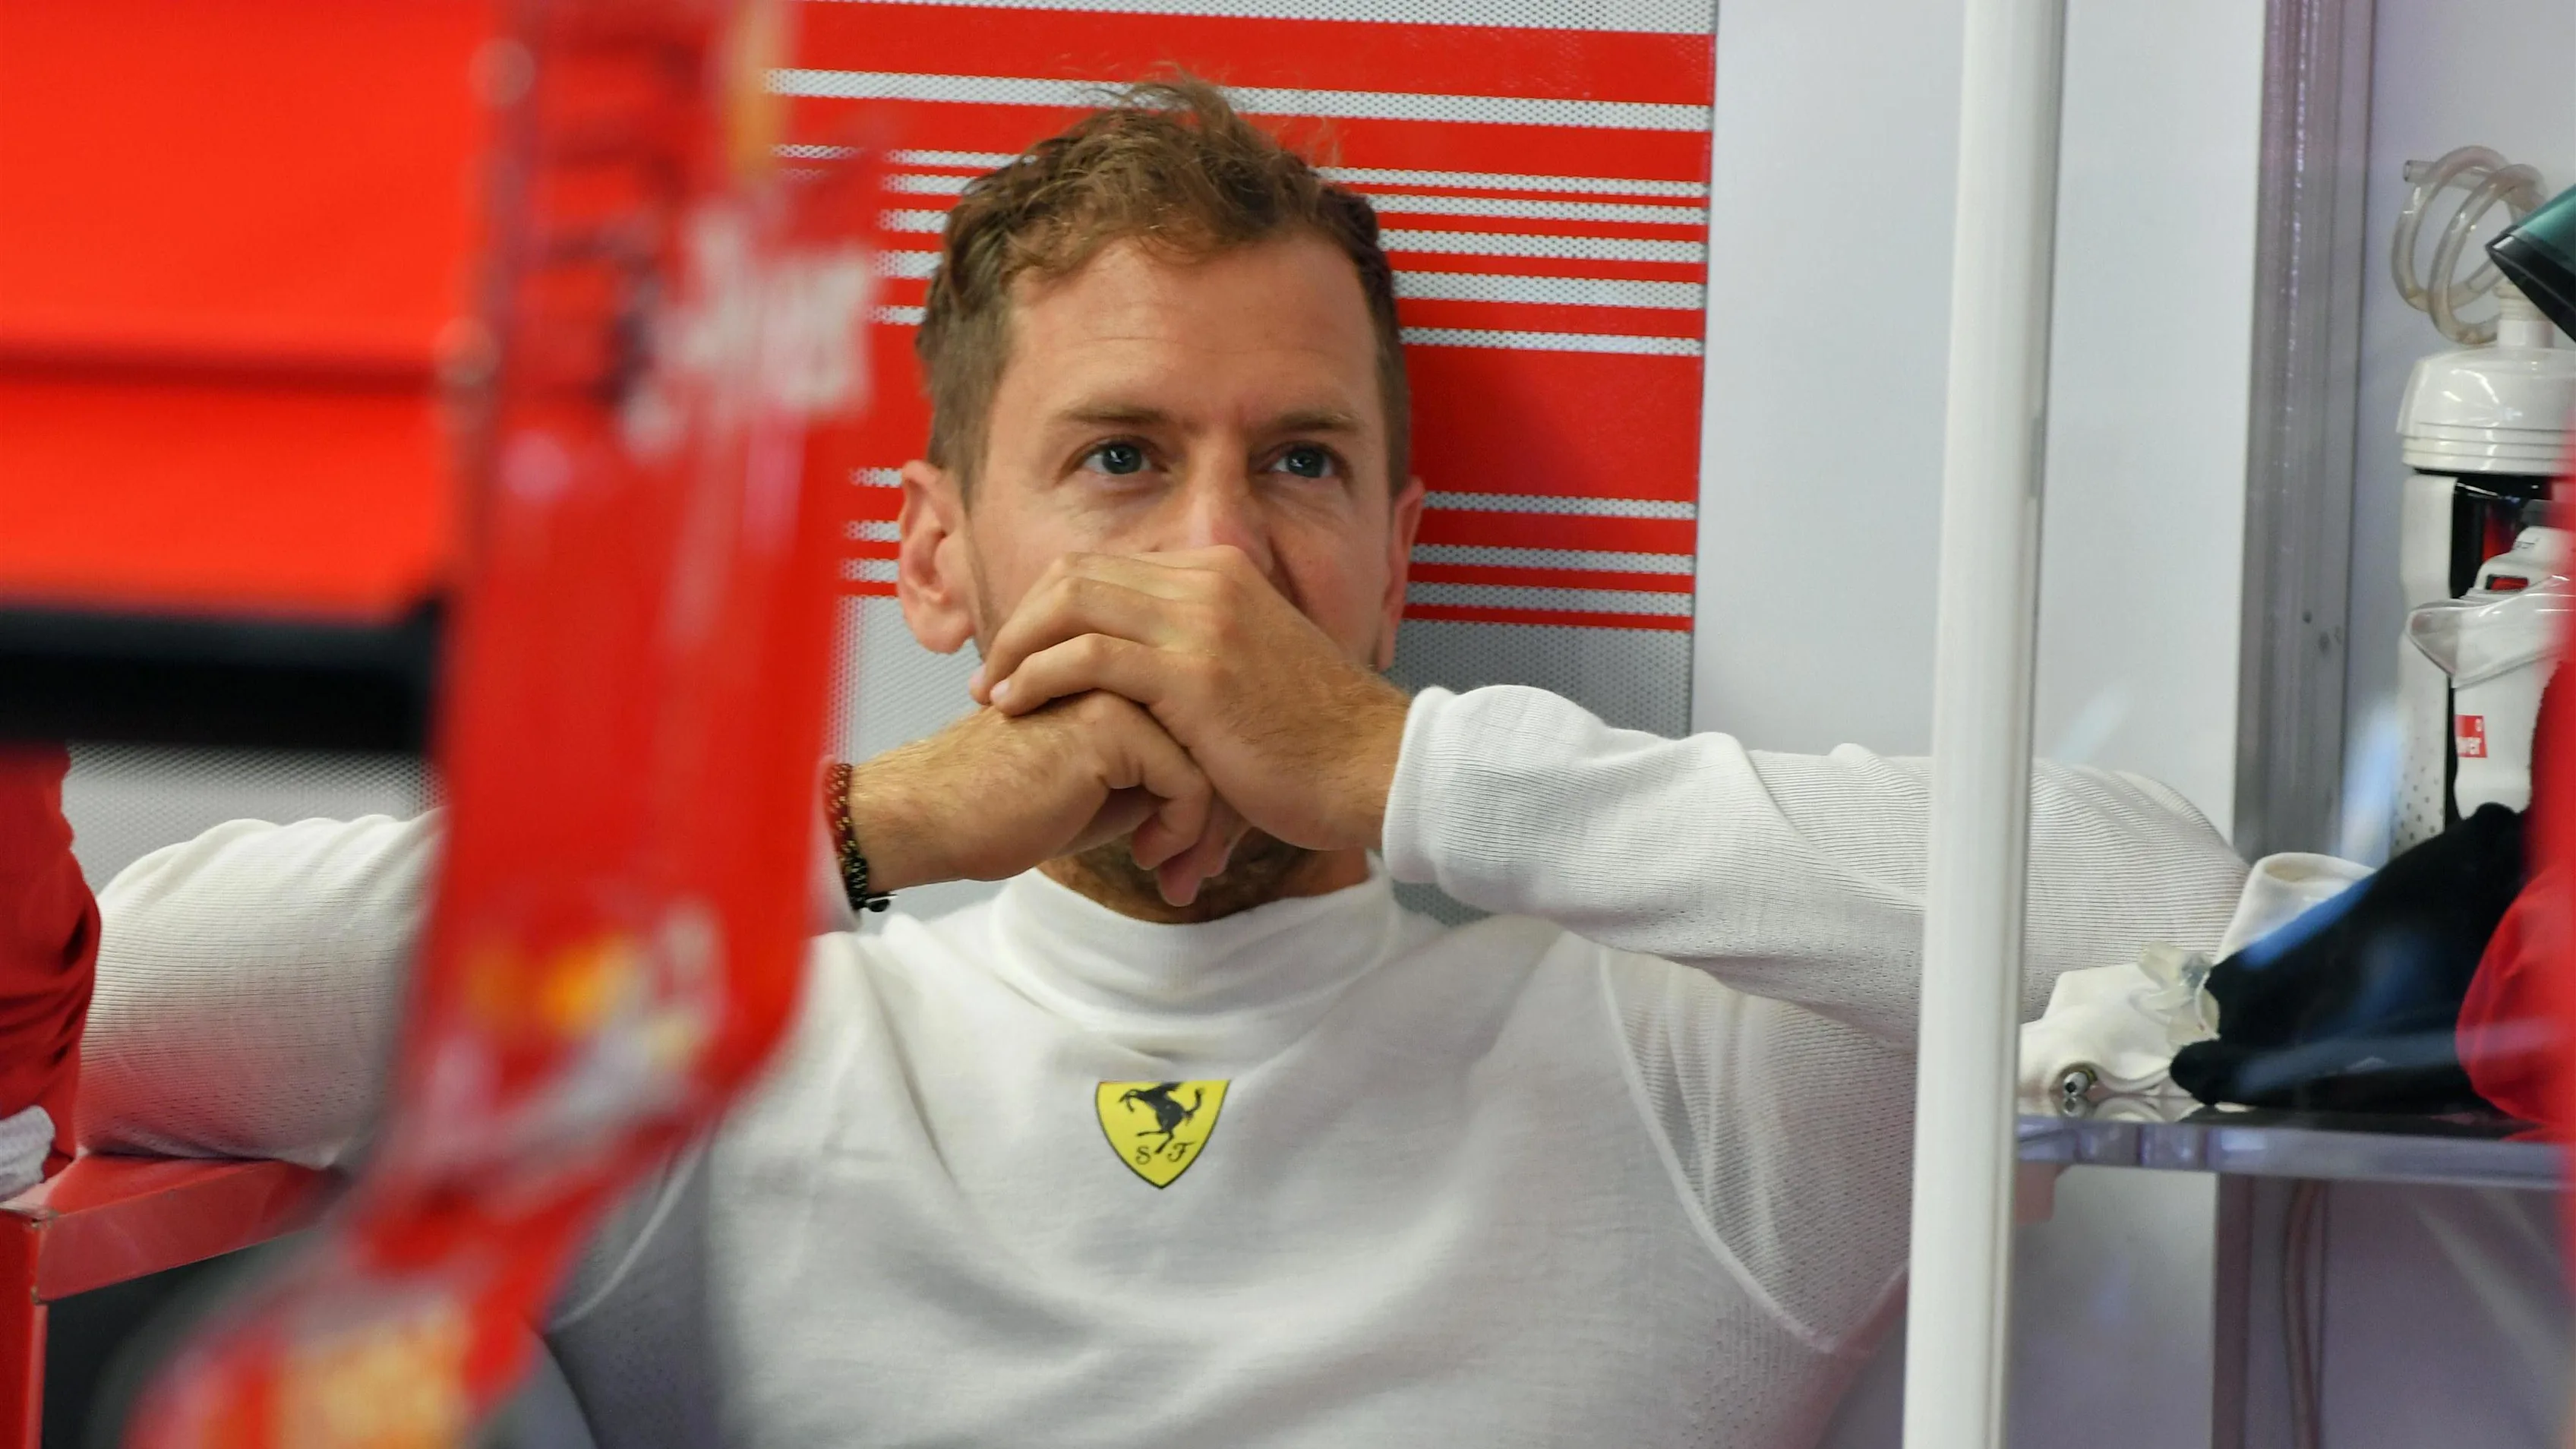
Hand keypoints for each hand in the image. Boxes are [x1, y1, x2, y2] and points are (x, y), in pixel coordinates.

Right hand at [845, 693, 1239, 905]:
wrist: (935, 815)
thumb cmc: (1013, 806)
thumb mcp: (1106, 787)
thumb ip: (1161, 769)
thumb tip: (1225, 793)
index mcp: (1122, 668)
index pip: (1206, 720)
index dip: (1218, 792)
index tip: (1199, 852)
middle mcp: (1123, 664)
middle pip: (1217, 737)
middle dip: (1222, 816)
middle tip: (1197, 871)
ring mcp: (1117, 686)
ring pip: (1211, 759)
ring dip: (1203, 829)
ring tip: (1171, 868)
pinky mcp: (1109, 724)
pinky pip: (1188, 783)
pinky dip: (1180, 831)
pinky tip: (1146, 857)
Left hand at [970, 548, 1409, 854]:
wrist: (1377, 767)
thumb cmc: (1317, 745)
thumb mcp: (1252, 676)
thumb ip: (1195, 667)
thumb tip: (1150, 700)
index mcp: (1222, 574)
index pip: (1107, 568)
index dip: (1050, 607)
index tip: (1023, 655)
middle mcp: (1210, 580)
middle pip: (1077, 574)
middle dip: (1023, 621)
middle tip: (994, 674)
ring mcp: (1202, 621)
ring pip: (1072, 603)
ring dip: (1019, 648)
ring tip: (996, 694)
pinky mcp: (1194, 672)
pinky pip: (1090, 655)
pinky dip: (1041, 676)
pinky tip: (1021, 706)